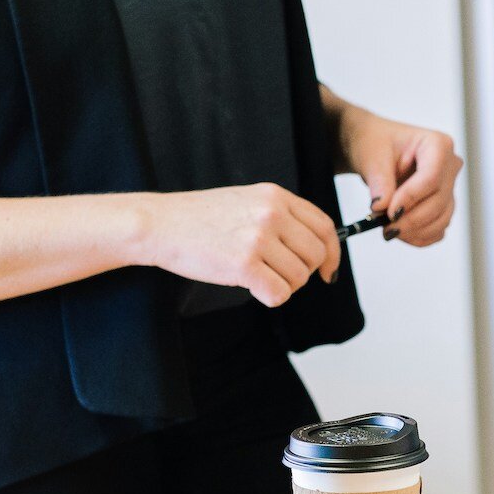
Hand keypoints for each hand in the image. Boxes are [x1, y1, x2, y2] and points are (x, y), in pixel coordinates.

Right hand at [130, 183, 340, 307]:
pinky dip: (269, 297)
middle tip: (279, 276)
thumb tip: (315, 249)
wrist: (161, 224)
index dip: (332, 253)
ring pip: (298, 277)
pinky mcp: (244, 265)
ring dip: (282, 285)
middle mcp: (272, 214)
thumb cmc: (199, 218)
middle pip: (315, 255)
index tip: (327, 270)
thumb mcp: (247, 201)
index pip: (324, 226)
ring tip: (258, 277)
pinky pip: (279, 294)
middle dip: (302, 273)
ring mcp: (258, 238)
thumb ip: (280, 217)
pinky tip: (252, 287)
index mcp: (275, 196)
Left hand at [332, 103, 462, 246]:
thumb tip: (382, 208)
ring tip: (389, 230)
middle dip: (411, 219)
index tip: (389, 212)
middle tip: (385, 228)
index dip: (411, 198)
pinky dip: (420, 236)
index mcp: (437, 144)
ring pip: (441, 218)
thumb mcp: (372, 157)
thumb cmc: (376, 143)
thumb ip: (379, 181)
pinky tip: (401, 234)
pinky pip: (438, 229)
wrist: (375, 150)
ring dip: (415, 231)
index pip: (432, 177)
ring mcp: (449, 187)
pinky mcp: (443, 206)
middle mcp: (450, 166)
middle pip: (438, 201)